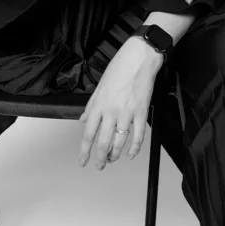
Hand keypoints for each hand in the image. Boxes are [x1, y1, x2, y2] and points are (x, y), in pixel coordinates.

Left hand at [78, 38, 162, 168]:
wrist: (138, 59)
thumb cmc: (119, 69)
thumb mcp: (99, 87)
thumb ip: (91, 107)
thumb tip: (84, 119)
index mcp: (99, 105)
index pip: (88, 134)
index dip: (84, 151)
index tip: (83, 160)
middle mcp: (111, 112)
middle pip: (103, 143)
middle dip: (100, 158)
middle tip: (99, 166)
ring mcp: (127, 114)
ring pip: (119, 143)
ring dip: (115, 155)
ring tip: (112, 160)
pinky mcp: (141, 113)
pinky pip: (138, 136)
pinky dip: (134, 149)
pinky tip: (130, 154)